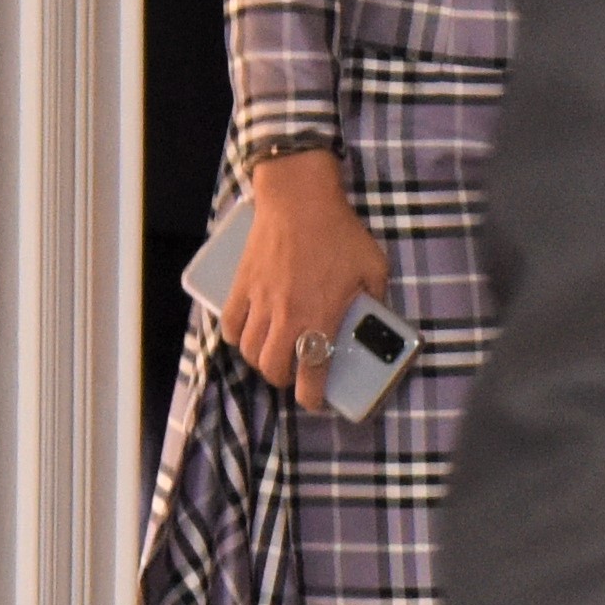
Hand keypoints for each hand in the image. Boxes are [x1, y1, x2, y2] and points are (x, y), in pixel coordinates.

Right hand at [221, 146, 387, 391]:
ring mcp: (259, 303)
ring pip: (248, 350)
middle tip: (295, 374)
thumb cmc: (340, 233)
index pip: (312, 370)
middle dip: (284, 379)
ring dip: (260, 360)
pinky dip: (236, 337)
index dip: (311, 395)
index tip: (314, 402)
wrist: (299, 202)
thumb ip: (374, 300)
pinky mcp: (240, 287)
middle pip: (272, 367)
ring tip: (274, 356)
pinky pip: (230, 324)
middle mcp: (286, 317)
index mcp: (321, 317)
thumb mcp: (374, 269)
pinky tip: (247, 335)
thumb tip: (373, 319)